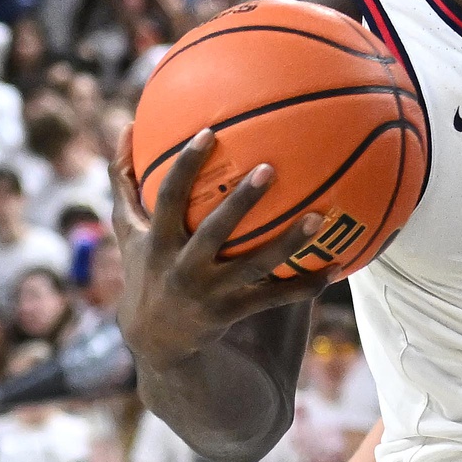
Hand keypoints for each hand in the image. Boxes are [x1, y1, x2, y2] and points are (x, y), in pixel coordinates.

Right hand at [111, 125, 331, 366]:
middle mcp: (183, 265)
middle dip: (240, 201)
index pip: (169, 197)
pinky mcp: (233, 310)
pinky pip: (275, 298)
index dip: (185, 166)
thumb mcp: (129, 229)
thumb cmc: (146, 266)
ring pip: (254, 266)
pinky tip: (336, 267)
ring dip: (288, 244)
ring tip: (319, 217)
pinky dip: (305, 286)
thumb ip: (125, 181)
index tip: (209, 132)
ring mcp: (210, 290)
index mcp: (158, 240)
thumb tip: (125, 126)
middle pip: (215, 230)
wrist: (155, 335)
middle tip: (270, 169)